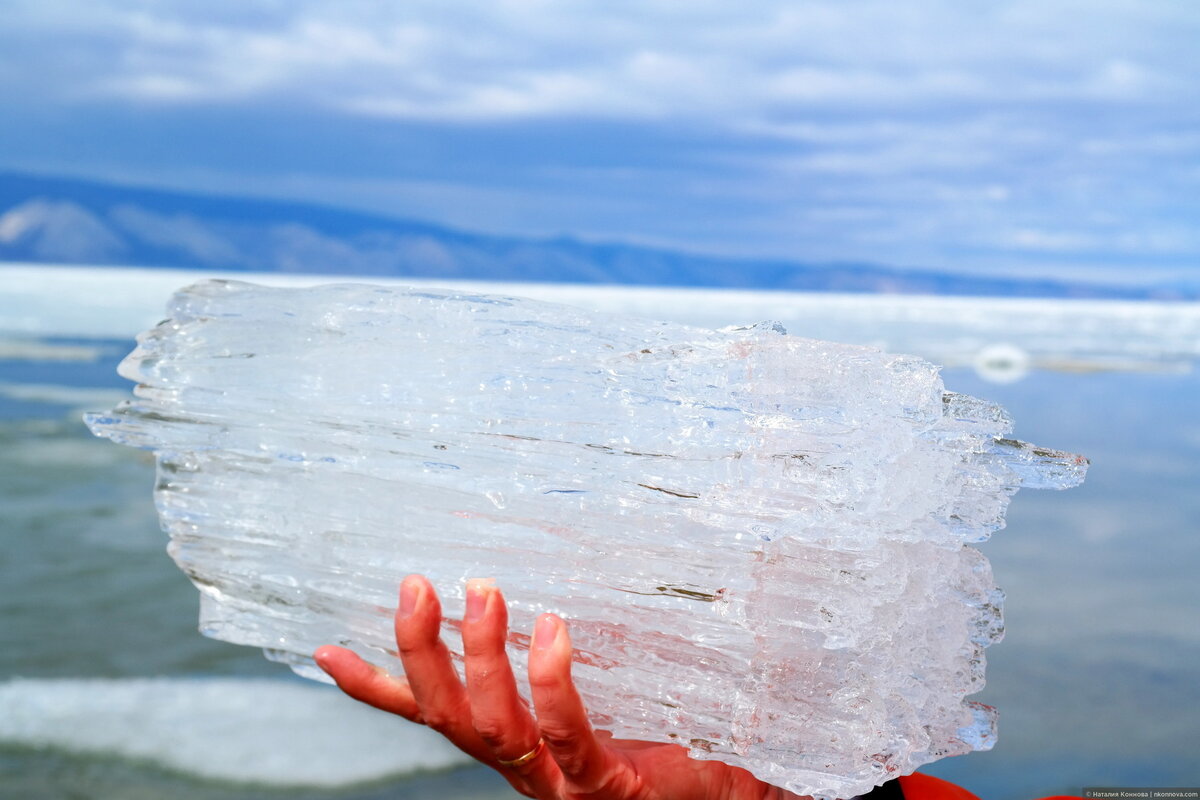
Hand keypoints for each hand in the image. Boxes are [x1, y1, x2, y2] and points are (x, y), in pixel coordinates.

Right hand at [315, 575, 807, 799]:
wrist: (725, 798)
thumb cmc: (664, 736)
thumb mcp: (600, 691)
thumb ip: (566, 655)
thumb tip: (549, 581)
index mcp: (512, 742)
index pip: (428, 715)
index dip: (375, 686)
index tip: (324, 648)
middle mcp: (523, 766)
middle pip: (446, 718)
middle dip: (421, 652)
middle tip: (419, 584)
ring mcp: (561, 781)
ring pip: (495, 727)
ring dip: (480, 658)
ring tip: (484, 592)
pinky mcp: (609, 785)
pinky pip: (569, 734)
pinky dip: (552, 682)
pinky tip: (552, 629)